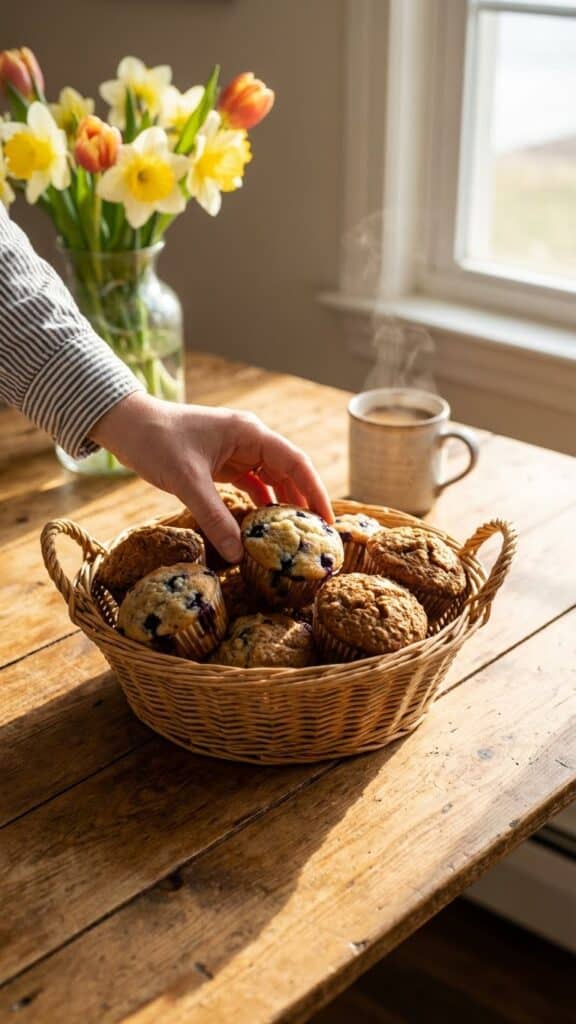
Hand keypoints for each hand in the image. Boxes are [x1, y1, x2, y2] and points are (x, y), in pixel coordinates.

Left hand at [90, 392, 332, 561]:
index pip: (296, 462)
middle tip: (317, 538)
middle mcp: (249, 440)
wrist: (126, 425)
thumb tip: (238, 555)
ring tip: (296, 538)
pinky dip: (259, 506)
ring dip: (282, 507)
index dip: (315, 492)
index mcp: (250, 433)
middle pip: (288, 473)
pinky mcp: (222, 464)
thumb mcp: (187, 481)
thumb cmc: (156, 441)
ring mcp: (237, 452)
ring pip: (271, 481)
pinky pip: (251, 486)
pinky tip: (263, 530)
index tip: (328, 521)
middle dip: (303, 503)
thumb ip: (214, 517)